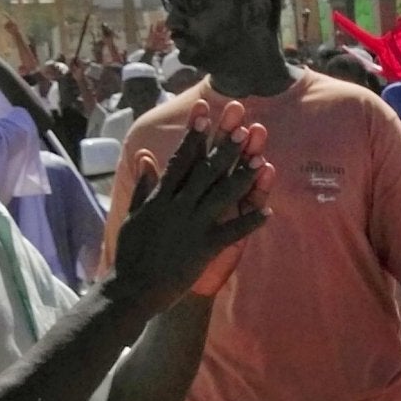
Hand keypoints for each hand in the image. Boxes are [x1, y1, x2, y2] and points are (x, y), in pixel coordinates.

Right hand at [106, 101, 274, 311]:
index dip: (195, 135)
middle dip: (226, 147)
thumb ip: (144, 184)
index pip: (180, 159)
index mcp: (160, 197)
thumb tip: (146, 156)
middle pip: (206, 171)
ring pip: (222, 195)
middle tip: (243, 125)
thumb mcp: (134, 213)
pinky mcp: (203, 248)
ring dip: (243, 176)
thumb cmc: (131, 252)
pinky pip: (232, 231)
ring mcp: (192, 226)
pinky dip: (250, 221)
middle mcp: (177, 207)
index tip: (206, 111)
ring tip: (262, 158)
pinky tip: (269, 211)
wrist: (131, 289)